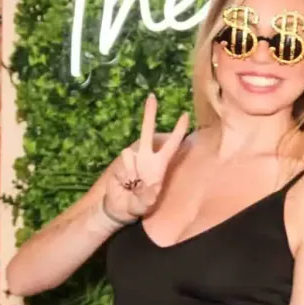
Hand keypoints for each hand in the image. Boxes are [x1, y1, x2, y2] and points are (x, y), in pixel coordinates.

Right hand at [104, 94, 189, 223]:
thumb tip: (144, 182)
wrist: (118, 208)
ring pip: (131, 150)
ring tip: (134, 185)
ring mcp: (132, 159)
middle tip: (152, 96)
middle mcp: (146, 158)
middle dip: (149, 114)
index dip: (178, 131)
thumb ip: (147, 196)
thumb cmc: (138, 206)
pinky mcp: (120, 164)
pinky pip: (124, 163)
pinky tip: (126, 183)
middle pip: (148, 132)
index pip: (172, 145)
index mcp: (160, 165)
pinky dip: (126, 173)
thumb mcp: (147, 205)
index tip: (185, 115)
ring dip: (133, 169)